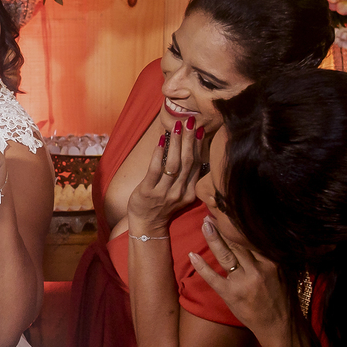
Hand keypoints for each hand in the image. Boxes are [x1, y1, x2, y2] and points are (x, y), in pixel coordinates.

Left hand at [127, 117, 205, 234]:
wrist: (147, 225)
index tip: (199, 129)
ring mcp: (164, 193)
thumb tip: (191, 151)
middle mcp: (179, 192)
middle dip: (189, 139)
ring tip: (177, 126)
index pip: (197, 165)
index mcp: (190, 192)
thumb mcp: (180, 193)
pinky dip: (159, 154)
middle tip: (190, 121)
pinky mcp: (148, 192)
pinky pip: (155, 170)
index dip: (199, 146)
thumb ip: (187, 176)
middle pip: (188, 162)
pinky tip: (161, 141)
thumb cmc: (162, 206)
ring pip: (174, 164)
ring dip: (176, 143)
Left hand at [188, 216, 291, 346]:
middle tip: (212, 209)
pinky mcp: (231, 295)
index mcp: (272, 262)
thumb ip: (272, 254)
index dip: (239, 222)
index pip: (252, 236)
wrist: (281, 326)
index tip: (230, 208)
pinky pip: (213, 277)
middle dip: (223, 225)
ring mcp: (243, 282)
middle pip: (237, 242)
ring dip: (212, 238)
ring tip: (204, 223)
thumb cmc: (283, 297)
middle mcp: (258, 269)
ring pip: (225, 255)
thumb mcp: (283, 271)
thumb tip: (261, 233)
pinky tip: (192, 255)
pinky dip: (201, 266)